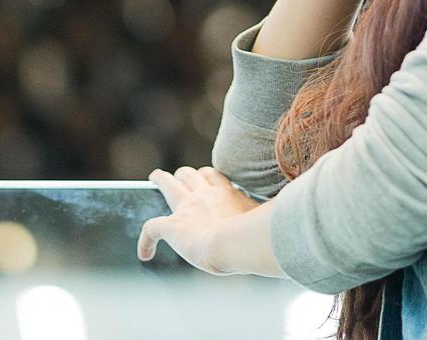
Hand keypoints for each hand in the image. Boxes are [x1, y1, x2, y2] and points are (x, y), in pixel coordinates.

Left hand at [137, 166, 259, 273]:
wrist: (236, 244)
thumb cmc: (255, 236)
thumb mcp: (266, 222)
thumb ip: (267, 219)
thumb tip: (283, 223)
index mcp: (227, 194)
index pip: (214, 177)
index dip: (208, 178)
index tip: (209, 182)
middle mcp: (204, 195)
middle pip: (189, 174)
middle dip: (184, 175)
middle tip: (179, 177)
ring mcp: (186, 208)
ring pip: (168, 184)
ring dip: (161, 180)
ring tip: (156, 178)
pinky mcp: (172, 226)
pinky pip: (151, 228)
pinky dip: (145, 240)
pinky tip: (144, 253)